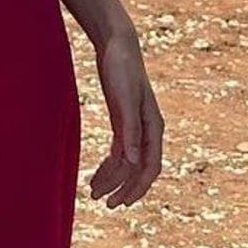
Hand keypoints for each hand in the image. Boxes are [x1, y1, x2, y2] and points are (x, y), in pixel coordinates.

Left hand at [89, 29, 163, 208]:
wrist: (117, 44)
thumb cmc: (122, 68)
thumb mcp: (124, 98)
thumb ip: (129, 129)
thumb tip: (134, 163)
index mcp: (153, 127)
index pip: (150, 167)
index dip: (137, 187)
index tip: (121, 203)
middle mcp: (147, 130)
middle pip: (139, 169)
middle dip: (123, 188)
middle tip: (104, 203)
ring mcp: (135, 125)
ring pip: (127, 161)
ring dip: (113, 178)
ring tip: (94, 192)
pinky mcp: (122, 119)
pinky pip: (119, 149)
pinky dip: (110, 163)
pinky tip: (98, 173)